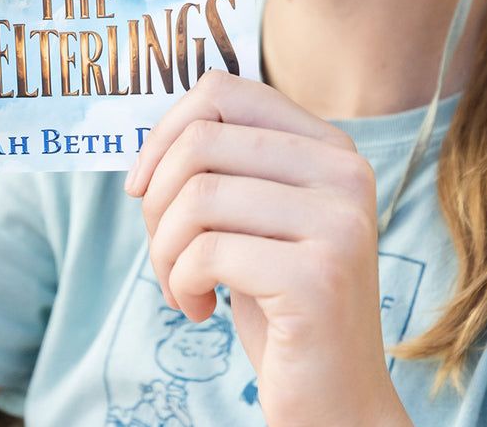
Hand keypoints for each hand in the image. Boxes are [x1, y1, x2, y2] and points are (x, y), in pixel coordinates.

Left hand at [125, 71, 411, 426]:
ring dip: (164, 250)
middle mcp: (345, 172)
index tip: (142, 185)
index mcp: (329, 146)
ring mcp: (339, 223)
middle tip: (163, 251)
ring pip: (196, 196)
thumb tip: (148, 132)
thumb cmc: (279, 302)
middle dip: (156, 200)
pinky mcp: (319, 278)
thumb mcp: (254, 215)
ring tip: (180, 284)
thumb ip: (224, 162)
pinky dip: (181, 282)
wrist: (336, 402)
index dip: (164, 131)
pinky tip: (199, 309)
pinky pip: (206, 252)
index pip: (222, 90)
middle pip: (201, 141)